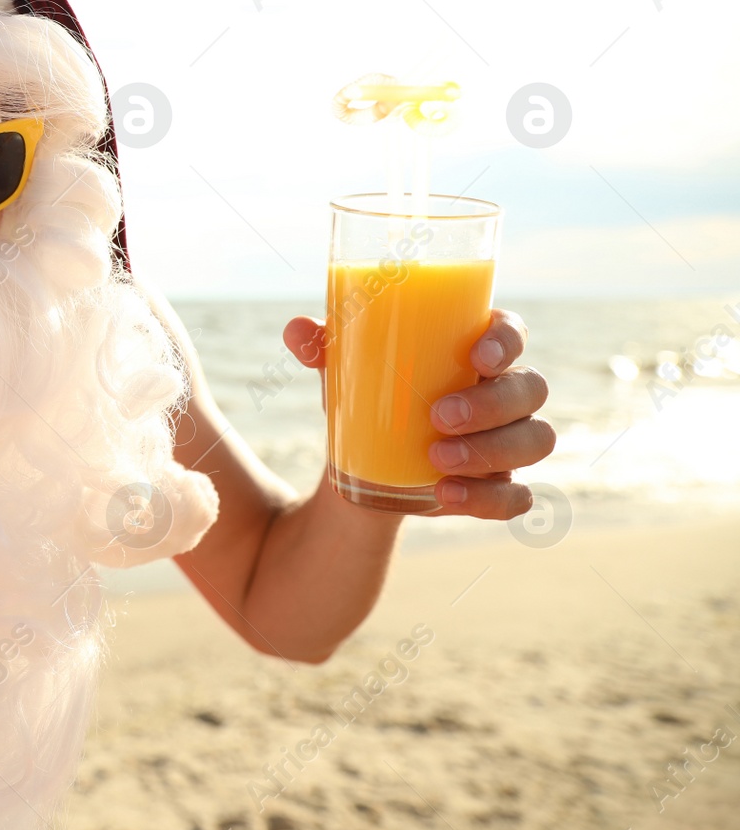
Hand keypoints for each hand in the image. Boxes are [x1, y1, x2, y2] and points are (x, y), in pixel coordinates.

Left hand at [282, 309, 555, 519]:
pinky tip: (446, 494)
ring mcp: (509, 441)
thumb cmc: (368, 394)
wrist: (363, 461)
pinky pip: (518, 496)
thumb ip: (324, 348)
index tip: (476, 357)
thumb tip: (296, 331)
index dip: (506, 341)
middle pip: (529, 390)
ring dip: (491, 450)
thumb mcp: (346, 371)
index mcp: (477, 350)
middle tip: (439, 415)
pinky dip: (489, 498)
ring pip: (534, 441)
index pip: (512, 333)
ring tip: (436, 457)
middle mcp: (506, 393)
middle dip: (492, 403)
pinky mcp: (498, 485)